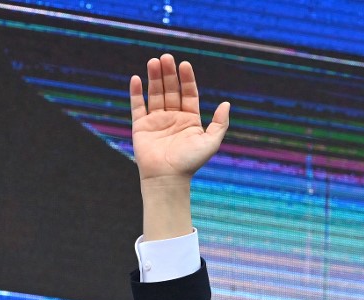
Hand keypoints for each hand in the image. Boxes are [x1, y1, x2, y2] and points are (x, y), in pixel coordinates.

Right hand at [129, 54, 229, 182]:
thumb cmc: (191, 162)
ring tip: (154, 62)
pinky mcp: (141, 125)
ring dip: (154, 78)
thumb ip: (220, 123)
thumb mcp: (211, 142)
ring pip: (155, 94)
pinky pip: (138, 106)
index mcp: (190, 119)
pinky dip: (136, 92)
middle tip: (166, 57)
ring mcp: (157, 120)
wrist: (168, 177)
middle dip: (169, 74)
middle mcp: (174, 117)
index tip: (184, 64)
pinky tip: (137, 79)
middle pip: (171, 90)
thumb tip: (226, 104)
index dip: (186, 79)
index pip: (188, 93)